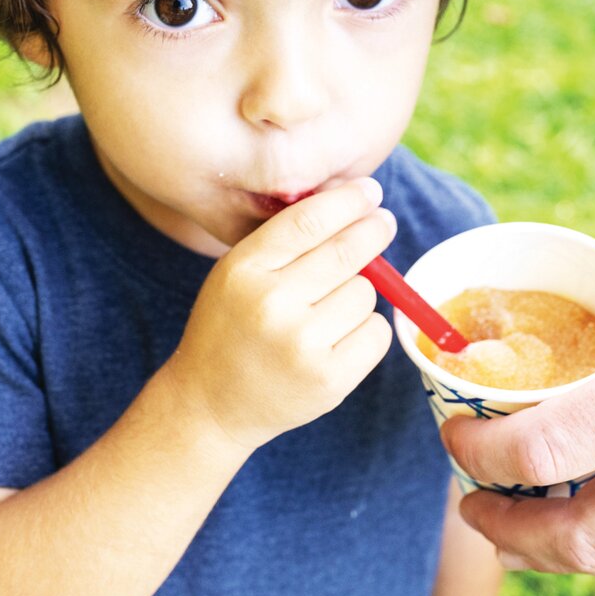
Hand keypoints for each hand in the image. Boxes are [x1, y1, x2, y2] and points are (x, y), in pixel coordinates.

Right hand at [167, 178, 396, 450]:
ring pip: (365, 292)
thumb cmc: (233, 328)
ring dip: (359, 294)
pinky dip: (368, 331)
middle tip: (384, 222)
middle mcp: (271, 303)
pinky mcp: (328, 379)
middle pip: (346, 251)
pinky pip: (377, 332)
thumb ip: (284, 243)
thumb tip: (355, 208)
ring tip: (328, 312)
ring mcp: (301, 343)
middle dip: (373, 230)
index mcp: (244, 269)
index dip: (347, 200)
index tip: (370, 191)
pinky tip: (339, 339)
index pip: (309, 221)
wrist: (210, 404)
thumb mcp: (237, 275)